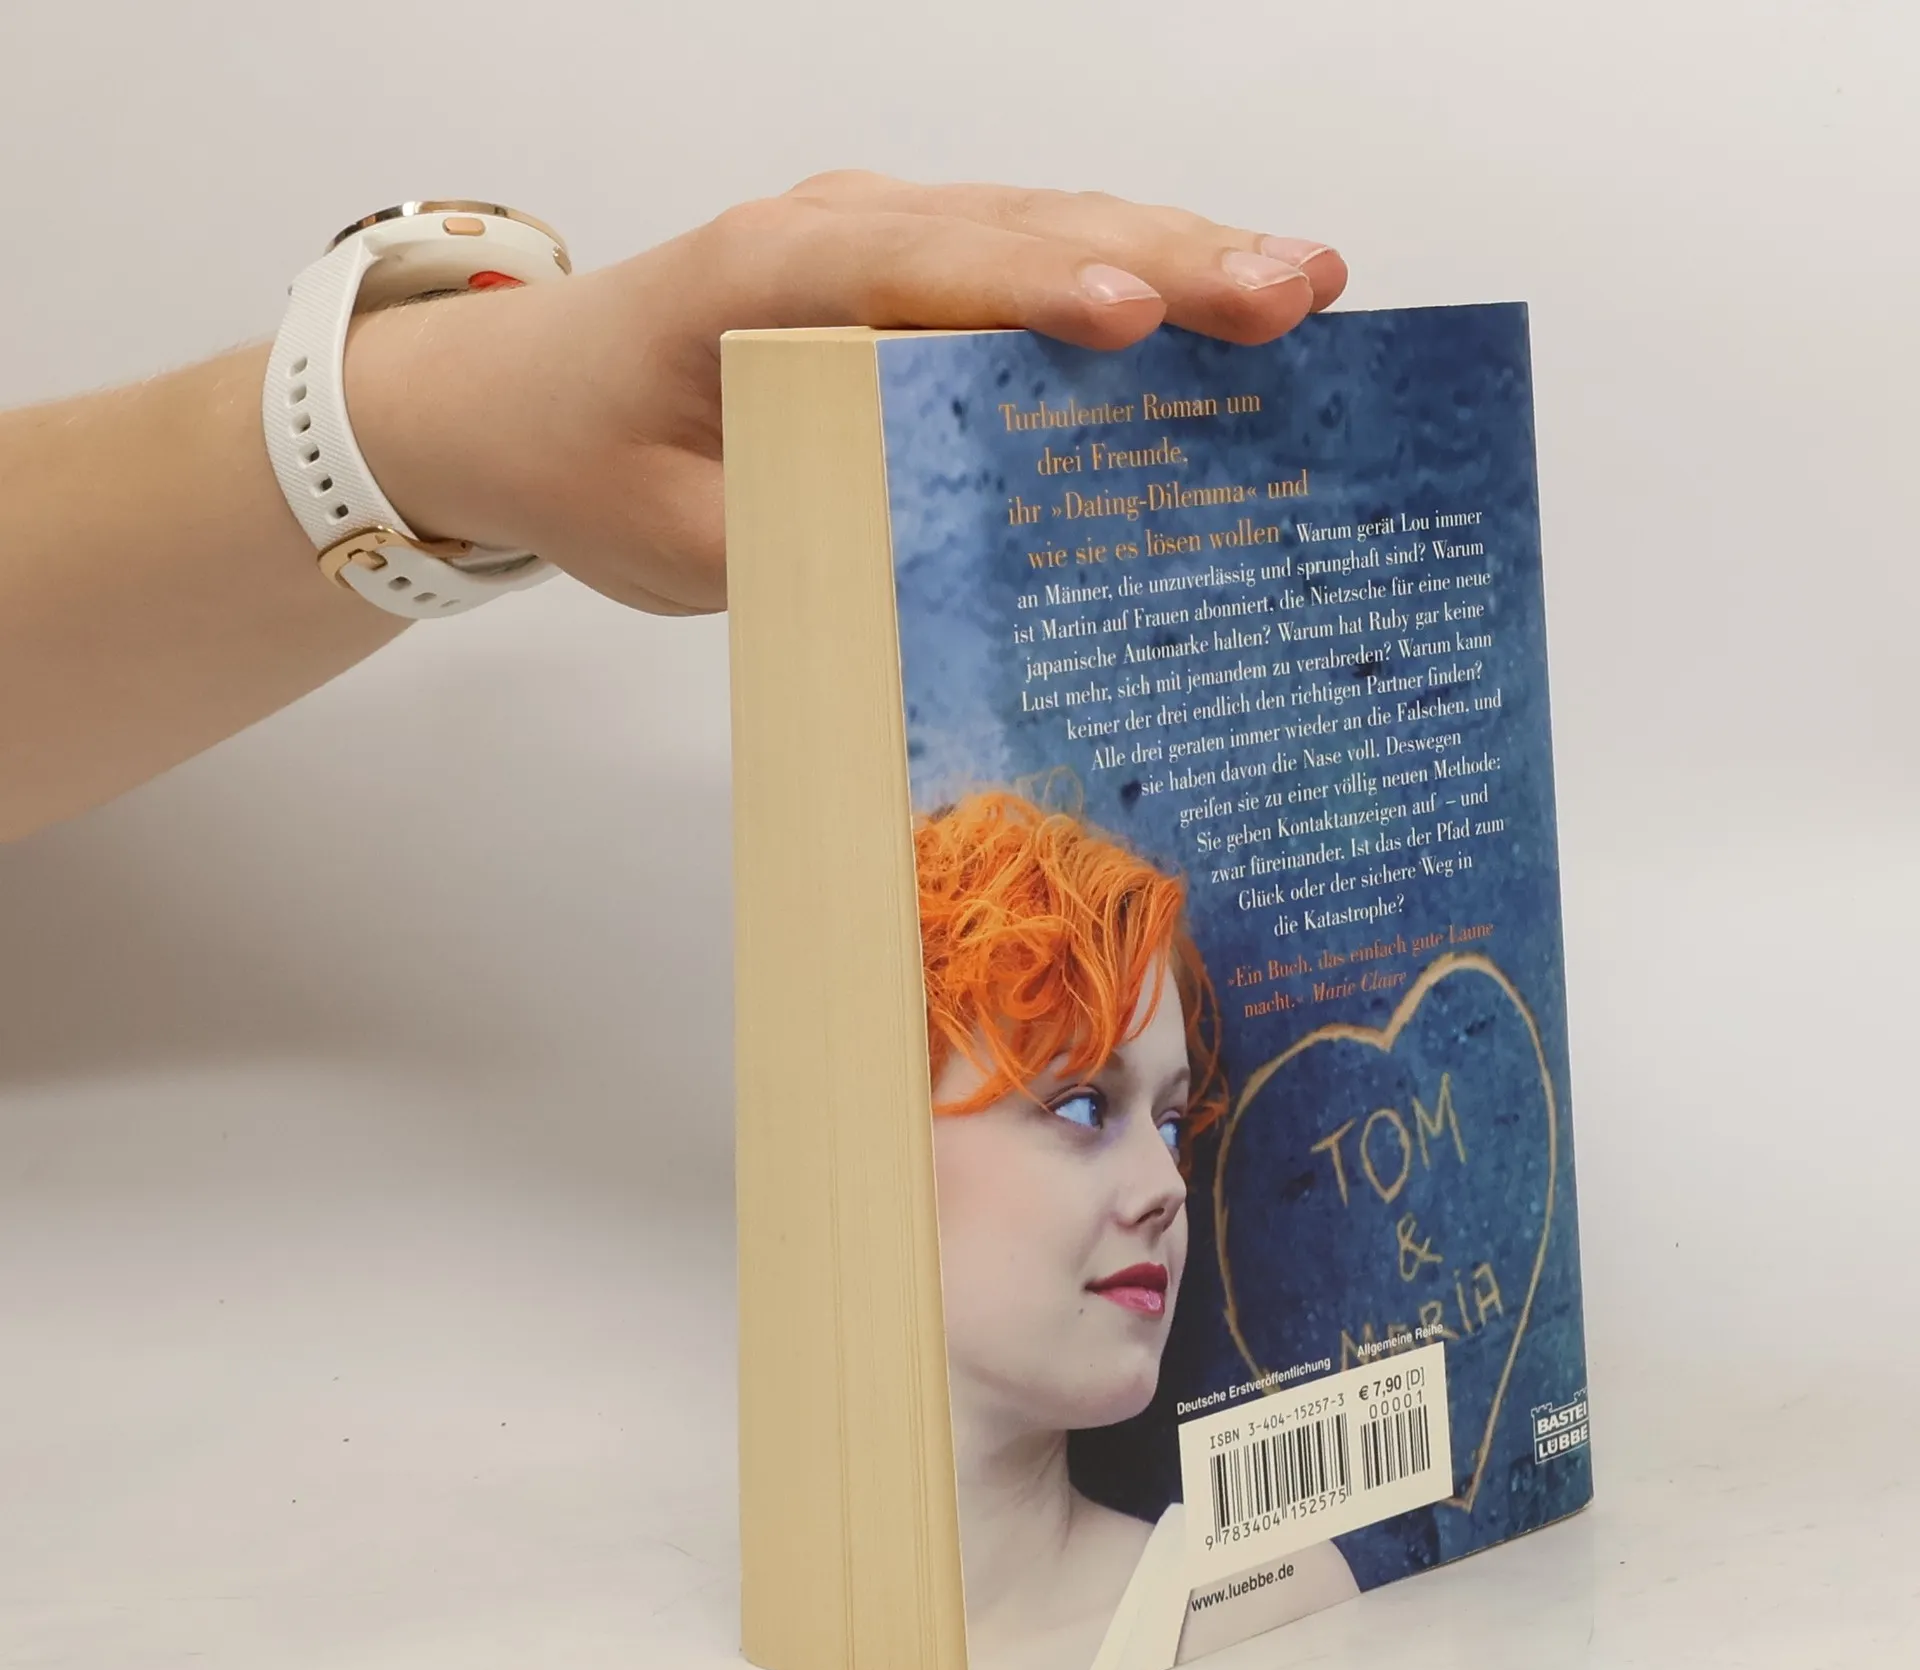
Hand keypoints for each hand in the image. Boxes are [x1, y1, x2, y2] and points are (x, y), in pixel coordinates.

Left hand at [346, 173, 1347, 616]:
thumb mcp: (678, 540)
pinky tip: (1214, 309)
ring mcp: (872, 243)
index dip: (1031, 288)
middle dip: (1165, 255)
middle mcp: (832, 233)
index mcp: (761, 277)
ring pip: (1041, 228)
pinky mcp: (897, 282)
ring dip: (1174, 254)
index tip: (1135, 321)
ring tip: (1301, 286)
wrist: (513, 407)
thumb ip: (804, 545)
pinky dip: (1125, 282)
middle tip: (1298, 290)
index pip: (915, 266)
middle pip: (1016, 226)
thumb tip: (948, 580)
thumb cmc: (585, 462)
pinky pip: (1023, 266)